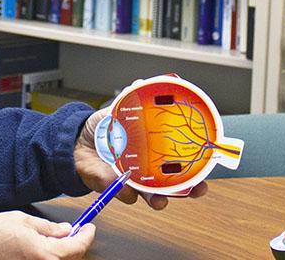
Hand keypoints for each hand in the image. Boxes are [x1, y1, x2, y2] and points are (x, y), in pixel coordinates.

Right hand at [0, 210, 93, 259]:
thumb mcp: (24, 221)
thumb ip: (49, 228)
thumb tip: (65, 231)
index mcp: (46, 254)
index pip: (78, 246)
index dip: (87, 235)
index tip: (90, 227)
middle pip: (72, 258)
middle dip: (76, 244)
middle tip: (77, 231)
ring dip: (63, 252)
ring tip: (60, 238)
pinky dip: (50, 256)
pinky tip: (46, 247)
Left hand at [73, 107, 208, 209]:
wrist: (76, 141)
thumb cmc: (103, 128)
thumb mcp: (117, 111)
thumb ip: (130, 101)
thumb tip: (139, 83)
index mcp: (152, 151)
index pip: (179, 162)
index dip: (196, 168)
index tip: (208, 168)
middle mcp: (146, 170)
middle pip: (173, 185)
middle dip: (187, 190)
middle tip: (196, 189)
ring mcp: (132, 180)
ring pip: (151, 196)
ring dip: (158, 200)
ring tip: (160, 200)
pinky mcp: (114, 187)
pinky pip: (123, 194)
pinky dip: (125, 192)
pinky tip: (124, 186)